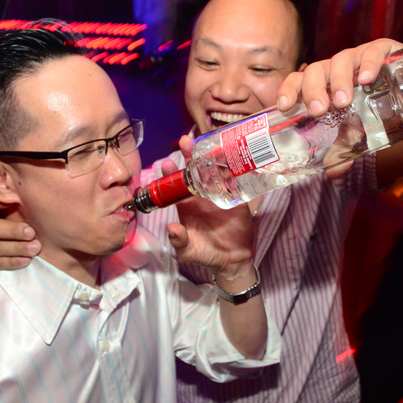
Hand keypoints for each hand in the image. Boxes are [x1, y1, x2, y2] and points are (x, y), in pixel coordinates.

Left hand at [164, 137, 253, 275]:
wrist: (231, 259)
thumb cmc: (205, 253)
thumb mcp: (188, 251)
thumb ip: (178, 241)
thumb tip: (170, 228)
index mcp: (185, 204)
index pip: (175, 185)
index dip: (170, 173)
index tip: (167, 164)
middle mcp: (200, 194)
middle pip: (194, 170)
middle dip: (190, 155)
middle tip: (186, 142)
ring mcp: (218, 193)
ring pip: (213, 170)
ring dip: (211, 156)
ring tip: (208, 144)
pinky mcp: (235, 196)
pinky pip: (234, 180)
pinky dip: (234, 168)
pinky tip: (232, 157)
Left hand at [275, 38, 402, 178]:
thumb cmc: (380, 111)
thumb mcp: (360, 133)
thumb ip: (344, 150)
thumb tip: (332, 174)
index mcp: (325, 84)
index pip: (299, 80)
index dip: (288, 89)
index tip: (284, 107)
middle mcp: (339, 69)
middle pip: (317, 70)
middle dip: (313, 89)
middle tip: (318, 111)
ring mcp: (362, 57)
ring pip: (343, 59)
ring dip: (340, 80)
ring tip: (343, 102)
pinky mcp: (388, 51)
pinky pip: (375, 51)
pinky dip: (370, 63)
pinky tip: (367, 79)